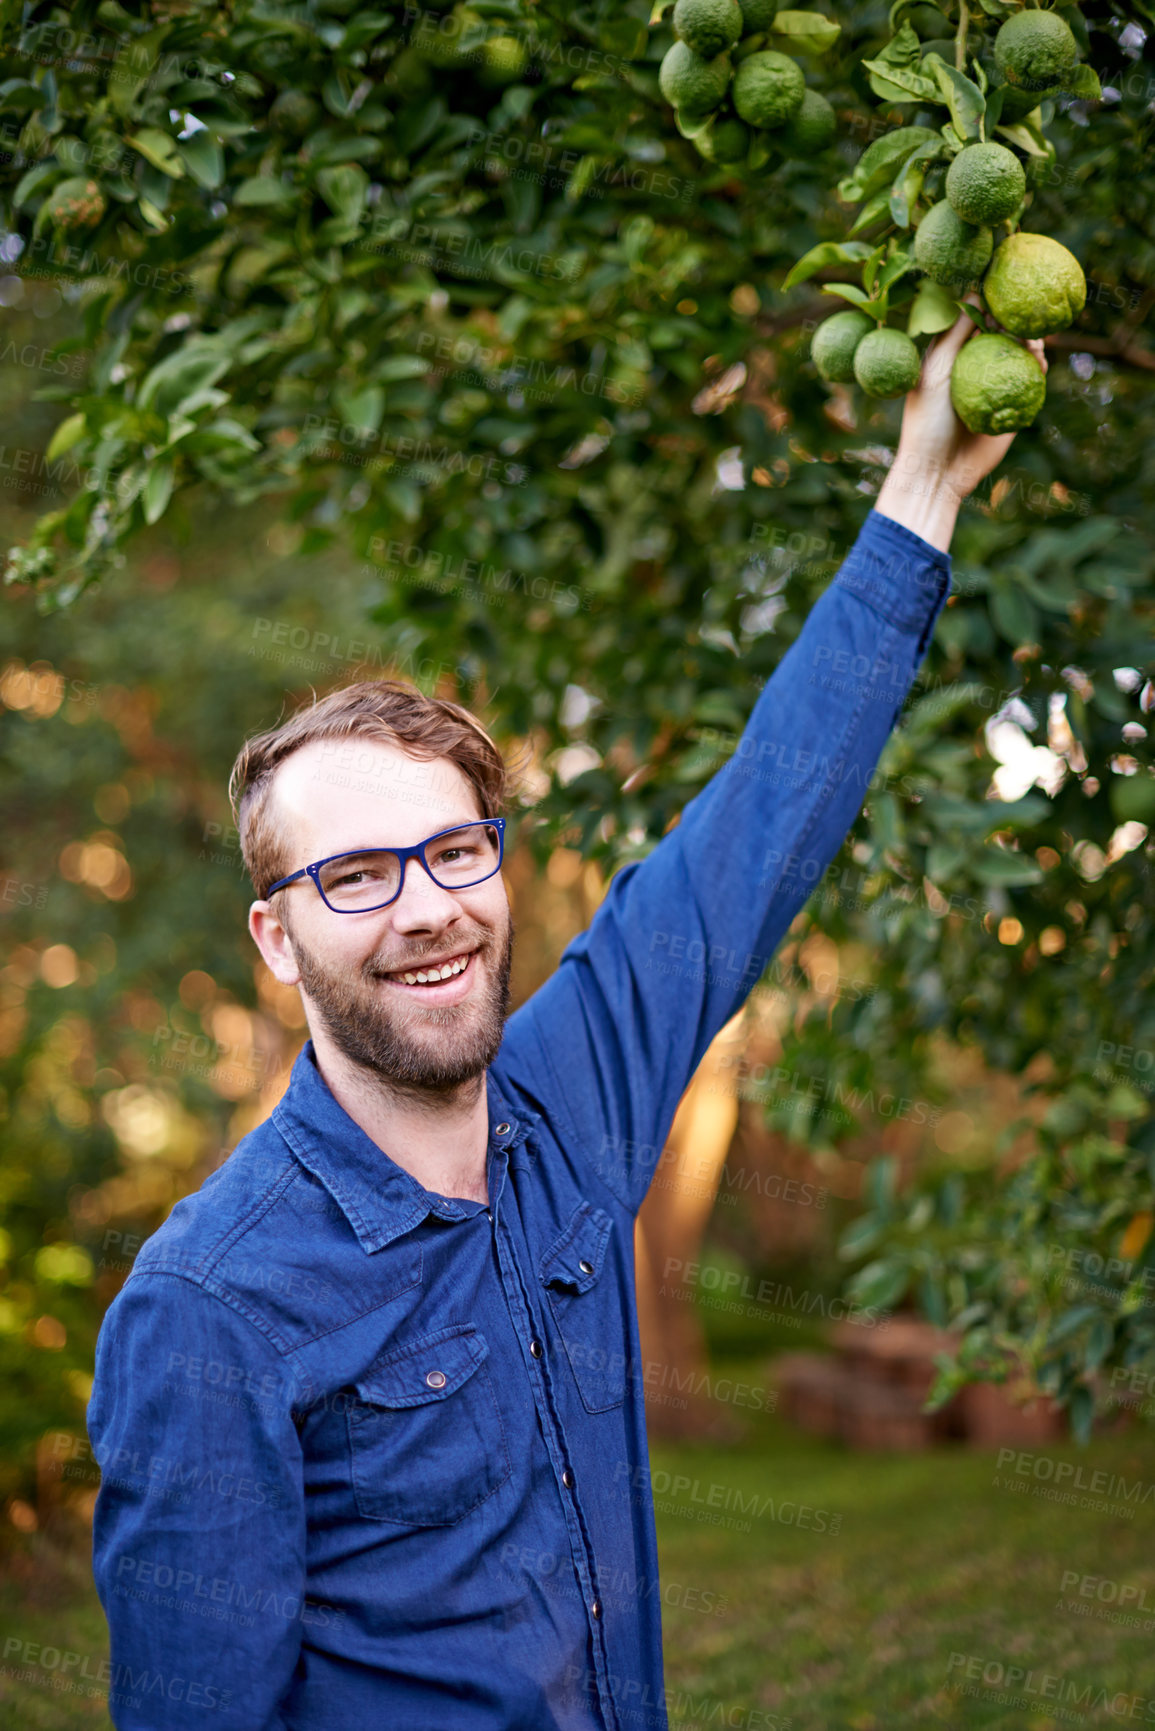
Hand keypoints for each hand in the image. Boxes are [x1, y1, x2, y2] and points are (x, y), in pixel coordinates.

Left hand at [875, 301, 1047, 552]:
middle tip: (1022, 315)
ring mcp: (996, 385)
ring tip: (1031, 338)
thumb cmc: (927, 420)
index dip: (992, 305)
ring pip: (1022, 354)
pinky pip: (1032, 381)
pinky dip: (1039, 368)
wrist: (938, 471)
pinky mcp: (1013, 406)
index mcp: (954, 355)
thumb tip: (976, 293)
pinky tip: (1040, 361)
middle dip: (1017, 320)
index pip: (977, 320)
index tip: (1004, 290)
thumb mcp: (935, 371)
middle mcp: (976, 366)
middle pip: (1005, 333)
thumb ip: (953, 334)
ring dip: (1030, 341)